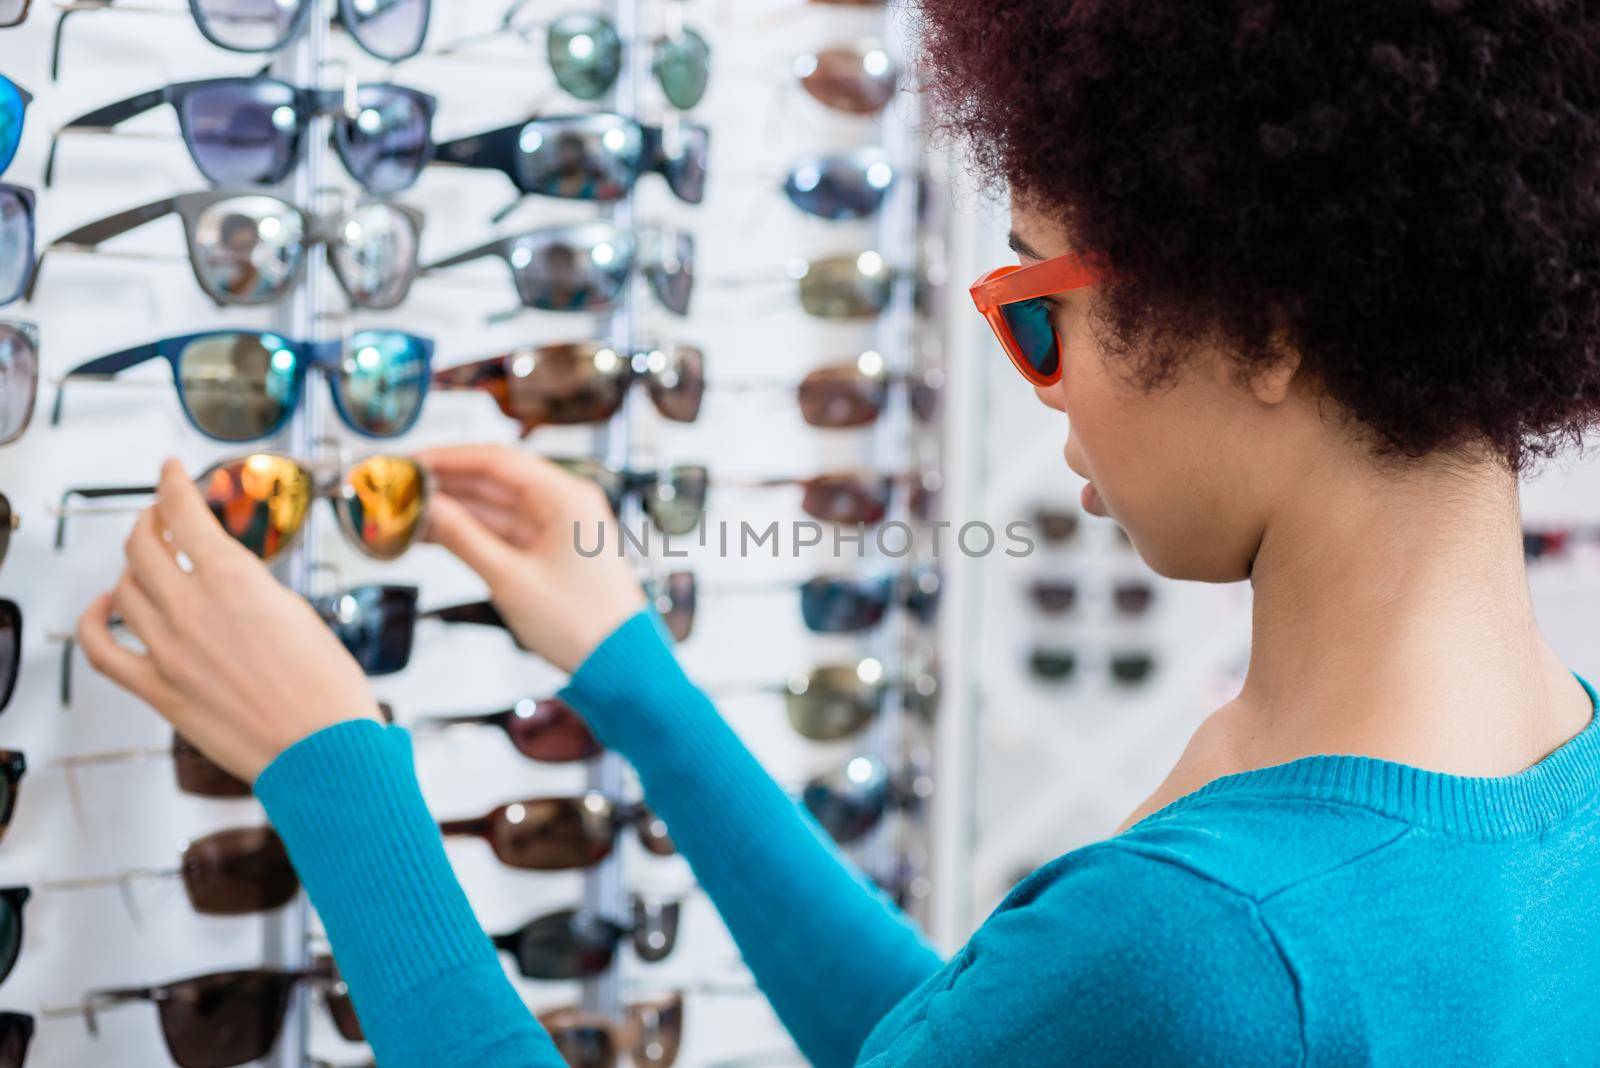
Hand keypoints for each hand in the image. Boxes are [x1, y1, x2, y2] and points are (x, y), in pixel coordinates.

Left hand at [76, 459, 383, 782]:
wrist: (325, 752)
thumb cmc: (328, 691)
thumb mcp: (299, 614)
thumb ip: (252, 589)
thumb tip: (227, 579)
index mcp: (235, 580)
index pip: (184, 512)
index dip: (173, 483)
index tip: (173, 471)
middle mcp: (192, 609)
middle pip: (143, 544)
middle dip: (149, 520)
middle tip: (159, 515)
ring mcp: (167, 650)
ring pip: (123, 588)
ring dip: (131, 567)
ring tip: (144, 562)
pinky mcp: (158, 690)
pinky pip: (101, 648)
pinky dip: (92, 621)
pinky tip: (103, 609)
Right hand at [416, 445, 646, 672]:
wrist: (617, 663)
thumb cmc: (581, 624)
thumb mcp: (511, 580)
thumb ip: (463, 538)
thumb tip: (425, 506)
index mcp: (566, 497)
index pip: (496, 460)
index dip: (446, 458)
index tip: (407, 462)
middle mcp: (563, 502)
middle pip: (492, 478)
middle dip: (442, 483)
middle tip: (395, 486)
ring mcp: (555, 525)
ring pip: (492, 504)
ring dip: (450, 508)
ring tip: (401, 511)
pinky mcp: (547, 548)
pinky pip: (501, 528)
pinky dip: (467, 530)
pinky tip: (430, 532)